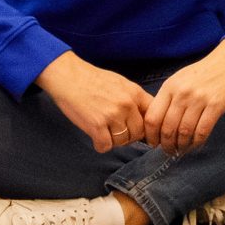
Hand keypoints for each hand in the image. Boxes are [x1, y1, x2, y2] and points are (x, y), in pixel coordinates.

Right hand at [35, 51, 155, 154]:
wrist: (70, 77)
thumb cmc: (94, 80)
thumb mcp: (122, 84)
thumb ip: (135, 99)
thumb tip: (145, 117)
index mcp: (136, 93)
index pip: (153, 116)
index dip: (148, 127)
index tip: (143, 132)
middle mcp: (127, 105)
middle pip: (139, 133)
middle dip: (130, 137)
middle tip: (118, 133)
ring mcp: (112, 115)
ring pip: (123, 141)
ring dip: (115, 141)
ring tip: (106, 133)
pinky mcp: (96, 125)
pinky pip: (106, 146)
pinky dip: (101, 145)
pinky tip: (96, 137)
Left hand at [144, 37, 224, 154]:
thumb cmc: (203, 72)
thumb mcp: (180, 79)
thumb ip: (168, 98)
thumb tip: (157, 125)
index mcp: (170, 87)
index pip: (153, 118)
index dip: (151, 135)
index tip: (154, 143)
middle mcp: (182, 93)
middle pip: (168, 128)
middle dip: (167, 144)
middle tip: (169, 150)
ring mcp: (200, 99)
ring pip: (184, 132)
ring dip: (181, 145)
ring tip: (181, 150)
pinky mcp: (216, 105)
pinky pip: (203, 130)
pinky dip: (198, 142)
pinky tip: (196, 144)